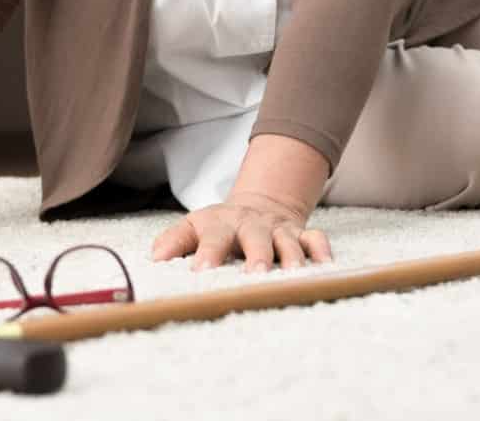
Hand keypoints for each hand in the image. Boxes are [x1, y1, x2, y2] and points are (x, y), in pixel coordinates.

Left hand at [150, 189, 333, 272]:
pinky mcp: (301, 234)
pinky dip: (321, 251)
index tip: (200, 272)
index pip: (212, 237)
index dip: (207, 253)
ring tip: (293, 275)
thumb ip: (174, 241)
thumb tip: (154, 258)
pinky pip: (316, 239)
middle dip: (257, 255)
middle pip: (256, 237)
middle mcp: (252, 225)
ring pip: (289, 241)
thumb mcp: (194, 227)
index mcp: (221, 224)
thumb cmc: (220, 226)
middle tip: (255, 275)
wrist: (259, 204)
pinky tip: (324, 267)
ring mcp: (279, 230)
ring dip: (292, 257)